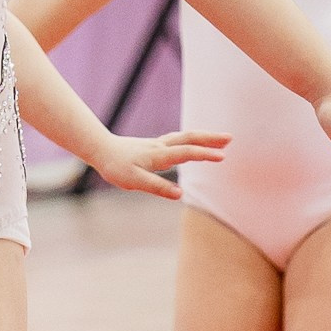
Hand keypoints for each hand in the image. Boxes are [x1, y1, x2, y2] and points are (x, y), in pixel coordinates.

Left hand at [84, 126, 228, 201]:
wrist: (100, 148)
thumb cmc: (115, 166)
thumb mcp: (133, 181)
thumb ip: (157, 187)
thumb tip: (180, 194)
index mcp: (158, 155)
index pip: (186, 153)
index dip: (204, 154)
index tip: (223, 157)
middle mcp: (160, 147)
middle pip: (189, 139)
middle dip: (210, 138)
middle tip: (230, 138)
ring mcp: (158, 145)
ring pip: (184, 137)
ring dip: (203, 137)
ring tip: (220, 140)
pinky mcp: (154, 146)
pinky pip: (178, 140)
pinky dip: (191, 139)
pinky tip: (194, 143)